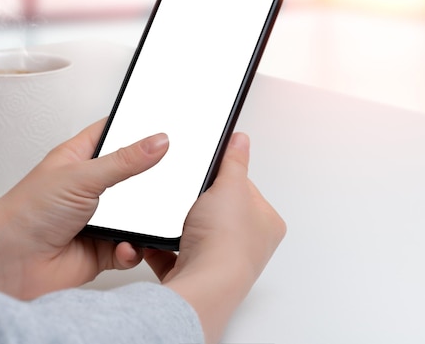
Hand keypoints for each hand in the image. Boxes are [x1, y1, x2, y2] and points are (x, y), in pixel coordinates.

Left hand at [0, 118, 168, 299]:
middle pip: (132, 177)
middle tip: (169, 178)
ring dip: (144, 220)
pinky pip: (131, 248)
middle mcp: (90, 188)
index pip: (114, 134)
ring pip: (137, 215)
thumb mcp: (81, 176)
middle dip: (149, 181)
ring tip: (148, 218)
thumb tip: (158, 141)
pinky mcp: (102, 250)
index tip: (164, 127)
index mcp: (80, 159)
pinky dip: (132, 249)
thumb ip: (124, 160)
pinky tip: (124, 246)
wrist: (7, 262)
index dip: (137, 128)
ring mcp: (97, 220)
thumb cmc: (26, 212)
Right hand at [144, 132, 285, 343]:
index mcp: (266, 223)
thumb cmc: (226, 243)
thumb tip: (240, 141)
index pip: (245, 187)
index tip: (210, 170)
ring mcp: (220, 261)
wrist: (203, 285)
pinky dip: (163, 247)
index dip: (224, 175)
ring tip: (178, 217)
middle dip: (199, 201)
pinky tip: (158, 239)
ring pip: (194, 232)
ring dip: (181, 223)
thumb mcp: (231, 186)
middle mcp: (248, 246)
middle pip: (218, 210)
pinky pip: (173, 254)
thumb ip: (234, 161)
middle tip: (191, 194)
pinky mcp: (195, 273)